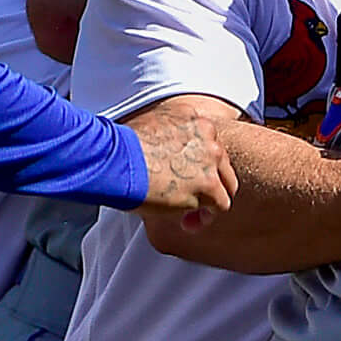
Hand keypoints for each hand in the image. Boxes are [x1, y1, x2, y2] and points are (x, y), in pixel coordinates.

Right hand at [131, 107, 238, 226]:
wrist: (115, 160)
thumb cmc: (119, 149)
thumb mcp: (148, 130)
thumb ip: (166, 141)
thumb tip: (162, 160)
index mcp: (193, 118)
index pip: (208, 144)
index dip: (197, 165)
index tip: (183, 177)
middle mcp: (208, 134)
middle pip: (221, 163)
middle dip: (208, 183)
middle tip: (191, 198)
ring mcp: (211, 158)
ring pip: (226, 185)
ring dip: (209, 201)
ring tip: (190, 214)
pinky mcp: (208, 184)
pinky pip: (221, 204)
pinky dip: (205, 216)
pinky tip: (188, 221)